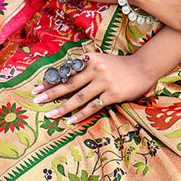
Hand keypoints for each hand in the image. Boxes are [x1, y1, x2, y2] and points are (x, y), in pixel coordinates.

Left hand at [31, 49, 158, 124]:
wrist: (143, 68)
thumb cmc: (119, 66)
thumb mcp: (100, 60)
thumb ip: (85, 67)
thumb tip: (64, 78)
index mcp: (90, 58)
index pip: (66, 71)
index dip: (51, 80)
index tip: (36, 88)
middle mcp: (95, 69)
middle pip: (68, 84)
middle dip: (51, 93)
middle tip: (37, 100)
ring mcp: (104, 82)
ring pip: (79, 97)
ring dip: (63, 107)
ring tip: (50, 114)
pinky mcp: (113, 94)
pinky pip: (93, 106)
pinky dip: (81, 114)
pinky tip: (71, 121)